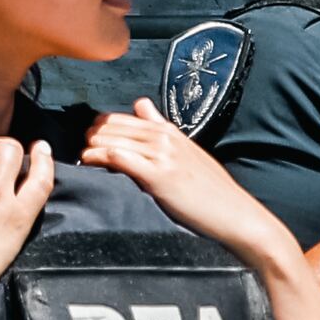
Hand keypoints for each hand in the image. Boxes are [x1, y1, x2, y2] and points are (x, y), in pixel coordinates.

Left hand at [82, 104, 304, 276]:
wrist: (237, 215)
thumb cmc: (212, 191)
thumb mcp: (187, 152)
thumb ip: (161, 128)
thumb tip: (141, 104)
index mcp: (169, 130)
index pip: (120, 117)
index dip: (99, 128)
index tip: (89, 142)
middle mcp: (164, 136)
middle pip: (109, 124)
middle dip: (90, 136)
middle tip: (82, 153)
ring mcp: (162, 154)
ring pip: (109, 138)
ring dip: (89, 147)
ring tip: (83, 161)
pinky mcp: (158, 174)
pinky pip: (117, 156)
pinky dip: (97, 158)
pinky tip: (89, 164)